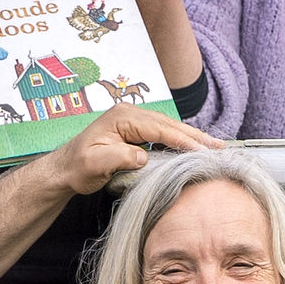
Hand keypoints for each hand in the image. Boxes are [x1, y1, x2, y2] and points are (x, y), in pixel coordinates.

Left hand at [38, 104, 214, 195]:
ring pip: (169, 128)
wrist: (64, 169)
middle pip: (169, 124)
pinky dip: (180, 141)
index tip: (203, 152)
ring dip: (191, 138)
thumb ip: (118, 157)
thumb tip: (143, 155)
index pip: (160, 128)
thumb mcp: (95, 164)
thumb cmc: (77, 167)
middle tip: (220, 147)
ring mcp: (133, 121)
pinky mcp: (135, 131)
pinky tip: (194, 148)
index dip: (183, 140)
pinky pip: (163, 134)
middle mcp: (130, 114)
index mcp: (122, 117)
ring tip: (214, 148)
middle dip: (196, 136)